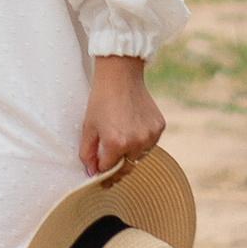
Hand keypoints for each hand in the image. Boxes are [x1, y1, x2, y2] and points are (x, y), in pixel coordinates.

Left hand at [80, 56, 165, 176]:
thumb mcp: (87, 127)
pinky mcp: (159, 127)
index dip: (101, 172)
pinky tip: (132, 130)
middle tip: (109, 168)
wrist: (120, 75)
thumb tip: (92, 173)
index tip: (97, 173)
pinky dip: (141, 143)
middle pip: (126, 168)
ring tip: (120, 142)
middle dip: (116, 170)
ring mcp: (150, 135)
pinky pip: (150, 144)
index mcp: (116, 143)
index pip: (108, 170)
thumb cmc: (101, 100)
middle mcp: (136, 142)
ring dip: (129, 156)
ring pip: (139, 157)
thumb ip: (87, 153)